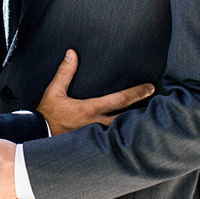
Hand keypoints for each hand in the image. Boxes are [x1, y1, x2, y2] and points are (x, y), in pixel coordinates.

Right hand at [37, 49, 154, 135]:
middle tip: (161, 109)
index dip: (136, 93)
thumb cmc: (47, 115)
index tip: (150, 88)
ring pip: (122, 132)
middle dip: (144, 114)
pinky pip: (112, 142)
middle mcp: (97, 124)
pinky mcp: (93, 144)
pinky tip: (132, 137)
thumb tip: (72, 53)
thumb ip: (65, 72)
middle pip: (127, 119)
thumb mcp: (54, 91)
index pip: (119, 100)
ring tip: (151, 122)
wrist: (38, 136)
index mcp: (90, 109)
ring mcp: (96, 137)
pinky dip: (124, 138)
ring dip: (136, 126)